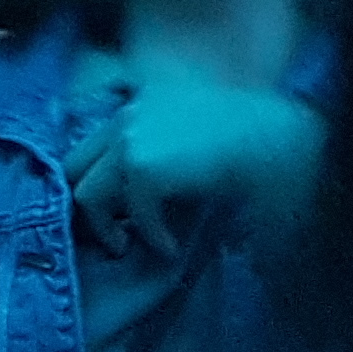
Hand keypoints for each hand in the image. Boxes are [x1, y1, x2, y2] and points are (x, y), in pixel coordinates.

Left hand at [68, 65, 322, 252]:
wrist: (279, 136)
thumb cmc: (255, 136)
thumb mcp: (197, 133)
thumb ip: (166, 147)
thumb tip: (144, 192)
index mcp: (138, 104)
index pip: (88, 147)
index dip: (94, 182)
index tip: (111, 212)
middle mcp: (125, 117)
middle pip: (73, 169)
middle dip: (87, 206)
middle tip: (112, 233)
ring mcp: (130, 141)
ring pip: (87, 195)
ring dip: (109, 227)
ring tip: (133, 245)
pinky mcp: (143, 168)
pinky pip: (131, 215)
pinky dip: (151, 236)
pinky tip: (172, 247)